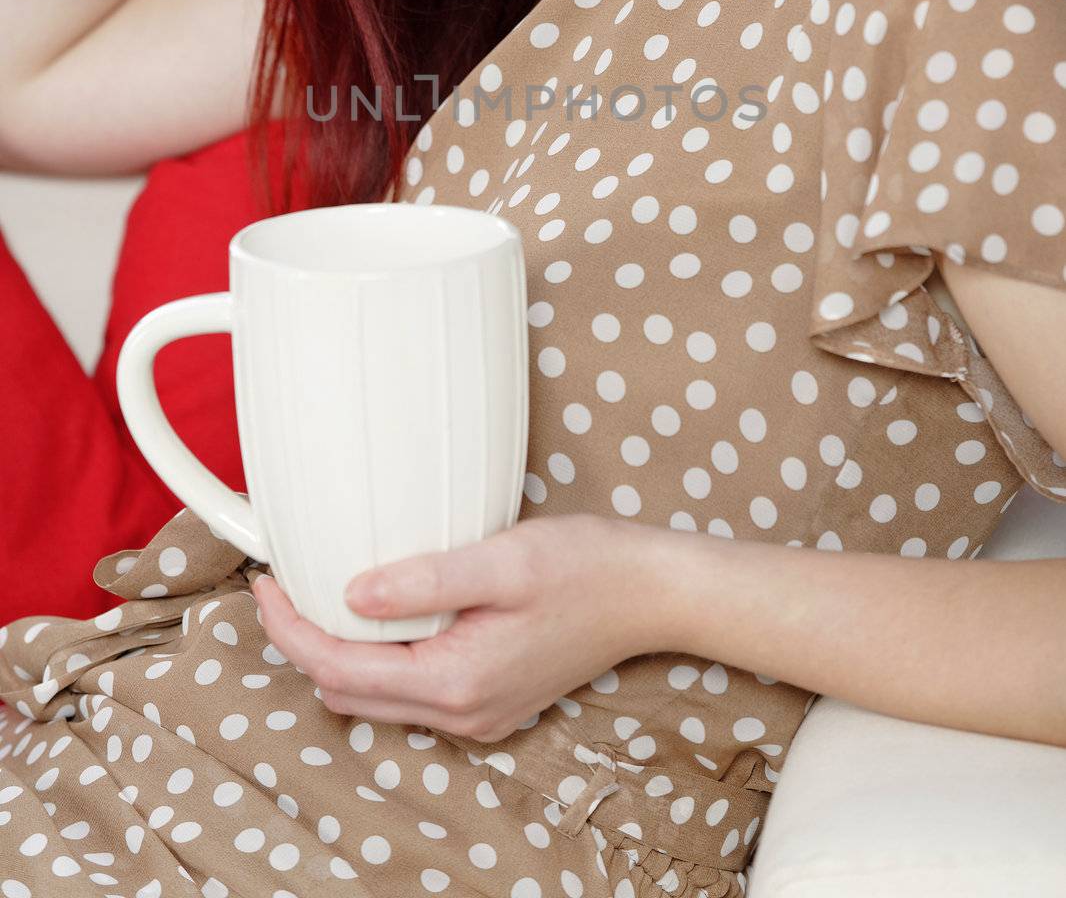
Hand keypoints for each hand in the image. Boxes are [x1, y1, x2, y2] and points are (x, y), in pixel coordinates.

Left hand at [251, 514, 663, 744]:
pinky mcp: (490, 700)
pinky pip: (410, 689)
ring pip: (375, 695)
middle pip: (346, 691)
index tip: (265, 581)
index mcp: (454, 681)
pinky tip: (382, 609)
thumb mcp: (502, 559)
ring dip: (339, 651)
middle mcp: (460, 712)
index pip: (336, 667)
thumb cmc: (585, 568)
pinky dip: (378, 656)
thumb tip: (349, 592)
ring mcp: (477, 714)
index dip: (289, 628)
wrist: (652, 594)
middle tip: (284, 582)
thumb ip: (424, 579)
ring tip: (322, 590)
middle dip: (303, 642)